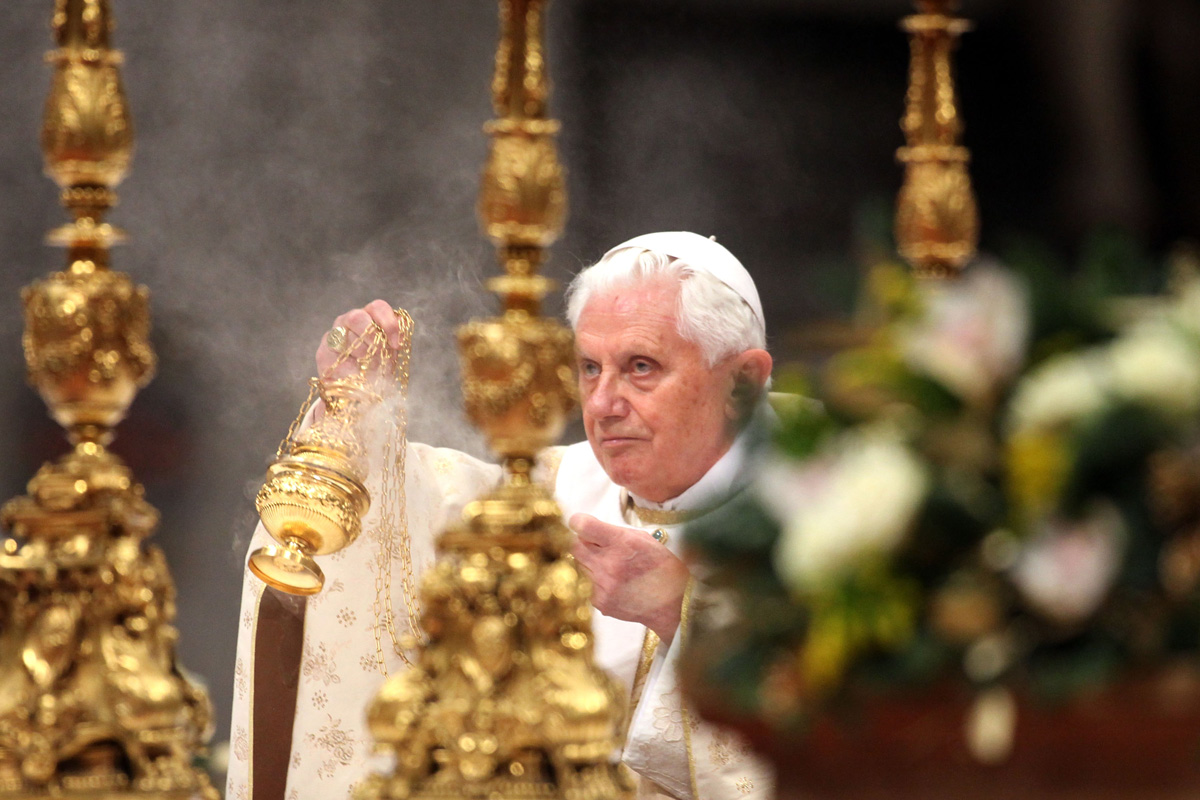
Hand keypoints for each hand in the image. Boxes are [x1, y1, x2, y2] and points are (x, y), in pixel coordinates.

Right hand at [315, 299, 404, 381]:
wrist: (360, 393)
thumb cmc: (377, 368)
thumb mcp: (392, 353)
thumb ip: (395, 338)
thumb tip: (400, 328)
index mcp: (369, 317)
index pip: (378, 307)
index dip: (389, 323)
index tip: (397, 344)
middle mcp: (348, 321)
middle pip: (358, 316)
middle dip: (373, 336)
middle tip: (381, 353)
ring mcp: (334, 335)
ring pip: (348, 336)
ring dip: (364, 354)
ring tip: (368, 366)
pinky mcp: (323, 353)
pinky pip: (339, 354)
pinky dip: (352, 365)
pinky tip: (356, 371)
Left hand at [569, 513, 690, 641]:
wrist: (672, 602)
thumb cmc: (659, 566)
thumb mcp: (642, 538)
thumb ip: (613, 532)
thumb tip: (588, 529)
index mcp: (621, 543)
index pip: (583, 527)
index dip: (579, 523)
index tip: (581, 524)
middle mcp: (609, 564)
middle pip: (575, 546)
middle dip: (584, 543)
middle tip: (597, 546)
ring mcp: (603, 585)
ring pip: (581, 566)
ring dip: (592, 563)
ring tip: (613, 568)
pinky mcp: (600, 602)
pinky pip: (588, 585)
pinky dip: (598, 582)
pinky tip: (616, 584)